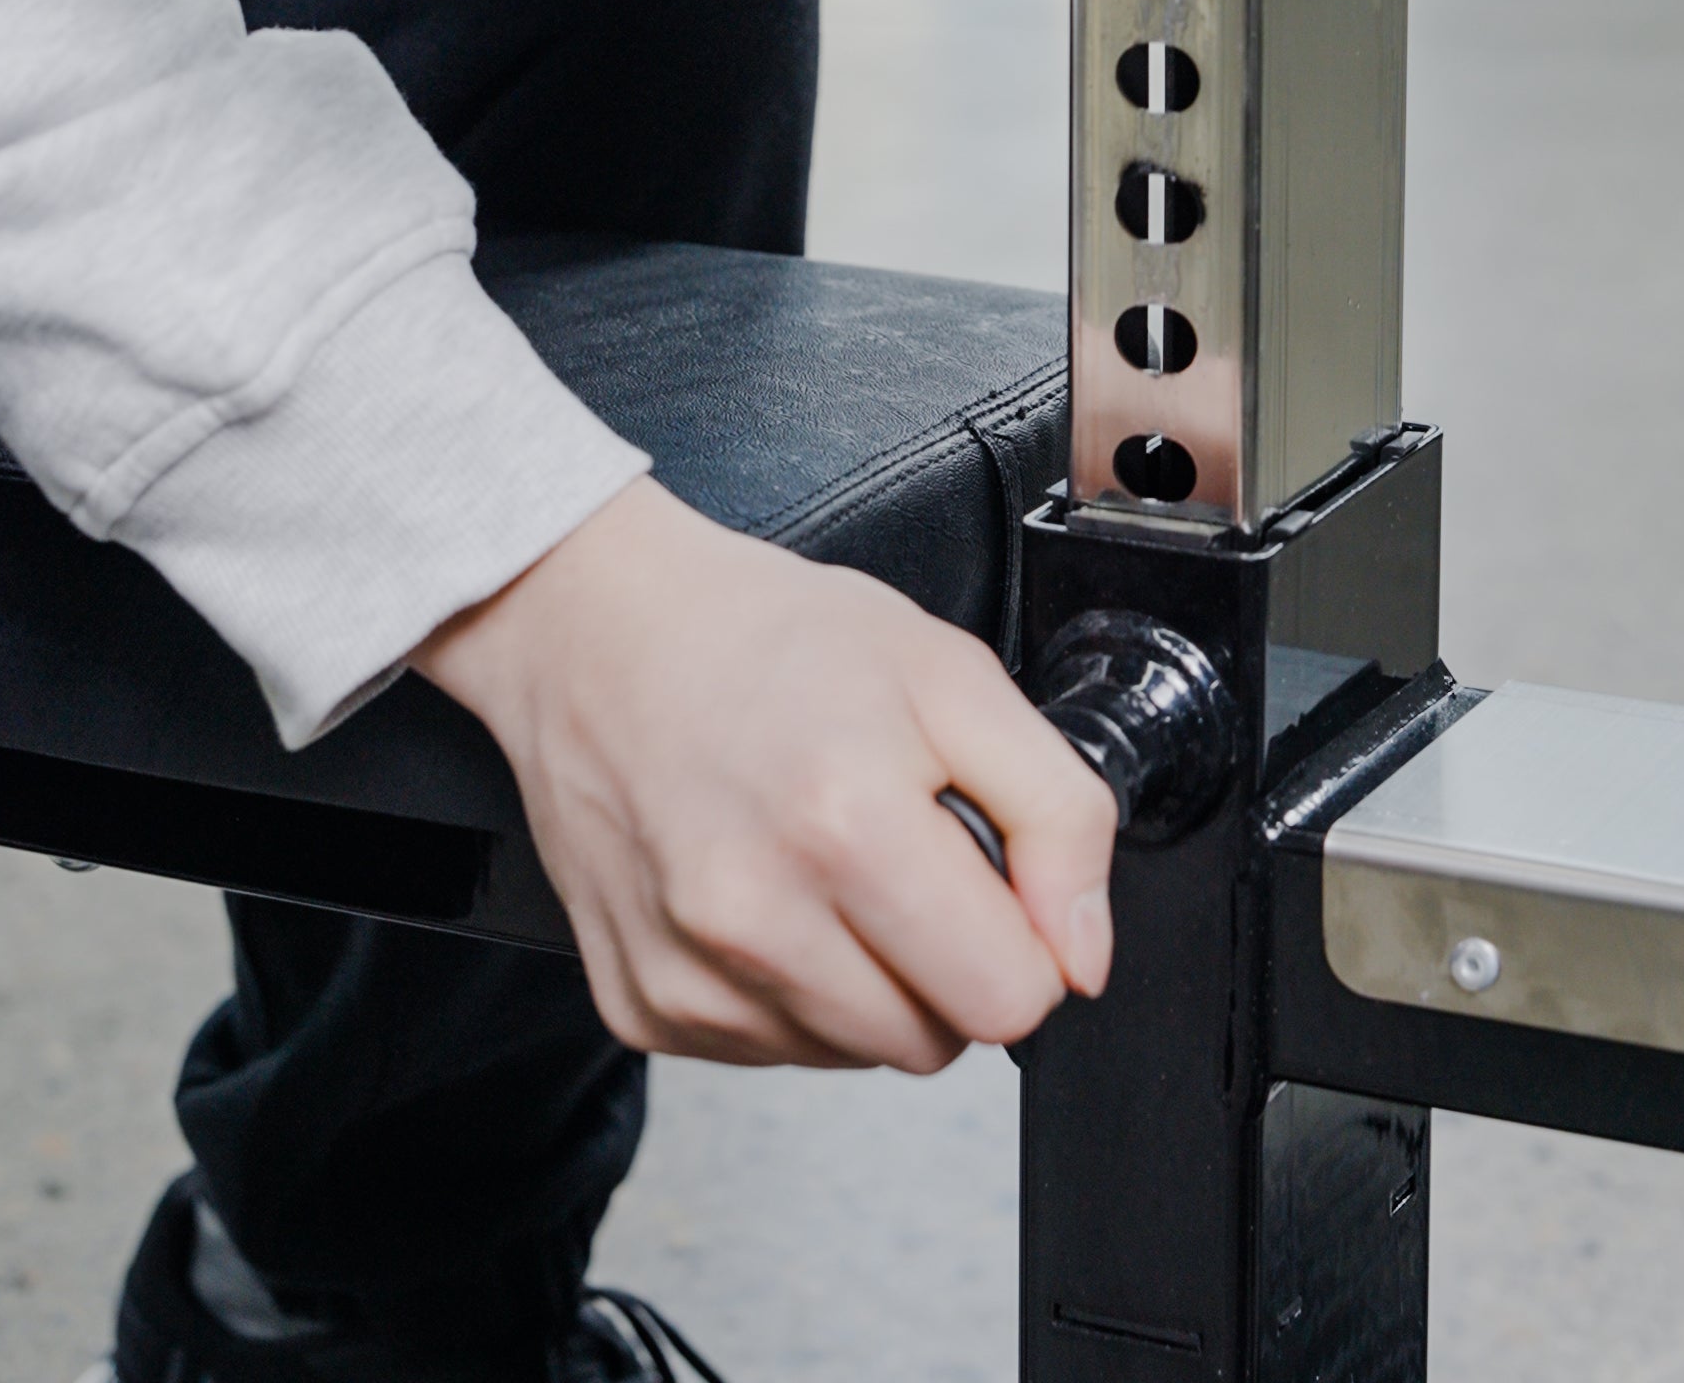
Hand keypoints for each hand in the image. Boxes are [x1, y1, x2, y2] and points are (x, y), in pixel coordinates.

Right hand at [412, 478, 1116, 1070]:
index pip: (1009, 1000)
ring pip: (857, 1053)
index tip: (987, 873)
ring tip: (827, 859)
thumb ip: (1058, 813)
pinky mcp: (641, 1004)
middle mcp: (754, 918)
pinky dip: (790, 985)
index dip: (1024, 936)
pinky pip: (772, 1048)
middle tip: (902, 851)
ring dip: (870, 978)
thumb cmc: (772, 640)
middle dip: (948, 958)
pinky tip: (768, 887)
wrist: (600, 630)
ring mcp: (688, 975)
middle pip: (936, 1043)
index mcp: (847, 828)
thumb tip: (1083, 952)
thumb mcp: (955, 677)